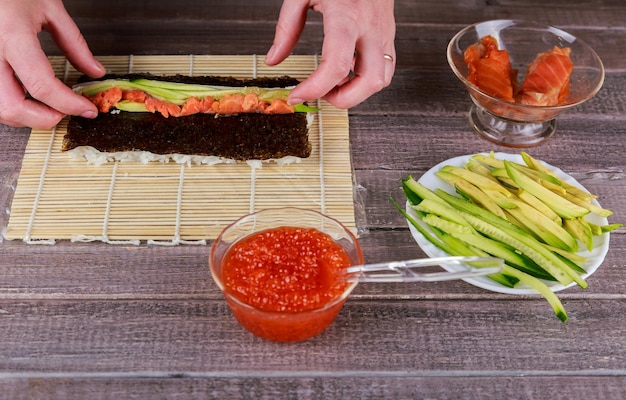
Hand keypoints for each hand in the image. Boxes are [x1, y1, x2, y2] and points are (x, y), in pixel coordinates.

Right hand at [0, 0, 104, 128]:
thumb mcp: (50, 7)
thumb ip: (74, 43)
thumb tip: (95, 72)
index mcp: (12, 36)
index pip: (42, 86)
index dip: (69, 105)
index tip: (88, 109)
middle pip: (12, 107)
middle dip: (44, 119)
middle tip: (66, 113)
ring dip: (26, 116)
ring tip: (50, 106)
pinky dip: (13, 105)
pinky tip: (28, 98)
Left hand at [265, 0, 395, 108]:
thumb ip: (287, 28)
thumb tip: (274, 59)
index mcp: (346, 15)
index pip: (335, 66)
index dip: (315, 89)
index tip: (297, 95)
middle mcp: (370, 27)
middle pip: (369, 81)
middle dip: (343, 99)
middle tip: (321, 94)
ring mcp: (383, 32)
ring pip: (382, 79)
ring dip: (358, 92)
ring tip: (334, 85)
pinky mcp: (388, 34)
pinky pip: (386, 68)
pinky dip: (367, 79)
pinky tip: (348, 72)